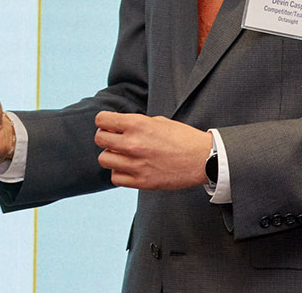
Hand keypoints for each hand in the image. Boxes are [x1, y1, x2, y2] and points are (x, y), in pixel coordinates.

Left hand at [94, 111, 211, 189]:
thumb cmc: (182, 137)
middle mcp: (133, 143)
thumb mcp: (158, 121)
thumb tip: (117, 126)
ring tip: (122, 154)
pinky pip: (115, 177)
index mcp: (138, 124)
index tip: (109, 124)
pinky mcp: (141, 181)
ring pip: (104, 159)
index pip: (102, 120)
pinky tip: (128, 167)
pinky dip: (118, 172)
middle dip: (105, 137)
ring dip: (111, 155)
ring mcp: (136, 164)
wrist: (202, 158)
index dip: (104, 121)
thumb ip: (135, 124)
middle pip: (100, 139)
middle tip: (114, 138)